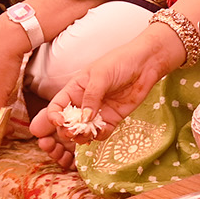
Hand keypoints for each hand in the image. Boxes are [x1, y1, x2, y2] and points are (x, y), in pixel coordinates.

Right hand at [30, 25, 180, 167]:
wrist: (145, 64)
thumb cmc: (120, 62)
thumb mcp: (101, 75)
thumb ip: (91, 96)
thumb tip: (84, 118)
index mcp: (74, 89)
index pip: (56, 106)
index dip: (53, 116)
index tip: (60, 122)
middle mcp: (83, 102)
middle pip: (67, 123)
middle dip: (67, 131)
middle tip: (74, 132)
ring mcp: (97, 112)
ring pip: (83, 131)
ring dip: (82, 136)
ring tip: (87, 134)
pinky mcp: (112, 119)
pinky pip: (101, 133)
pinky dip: (100, 135)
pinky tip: (103, 129)